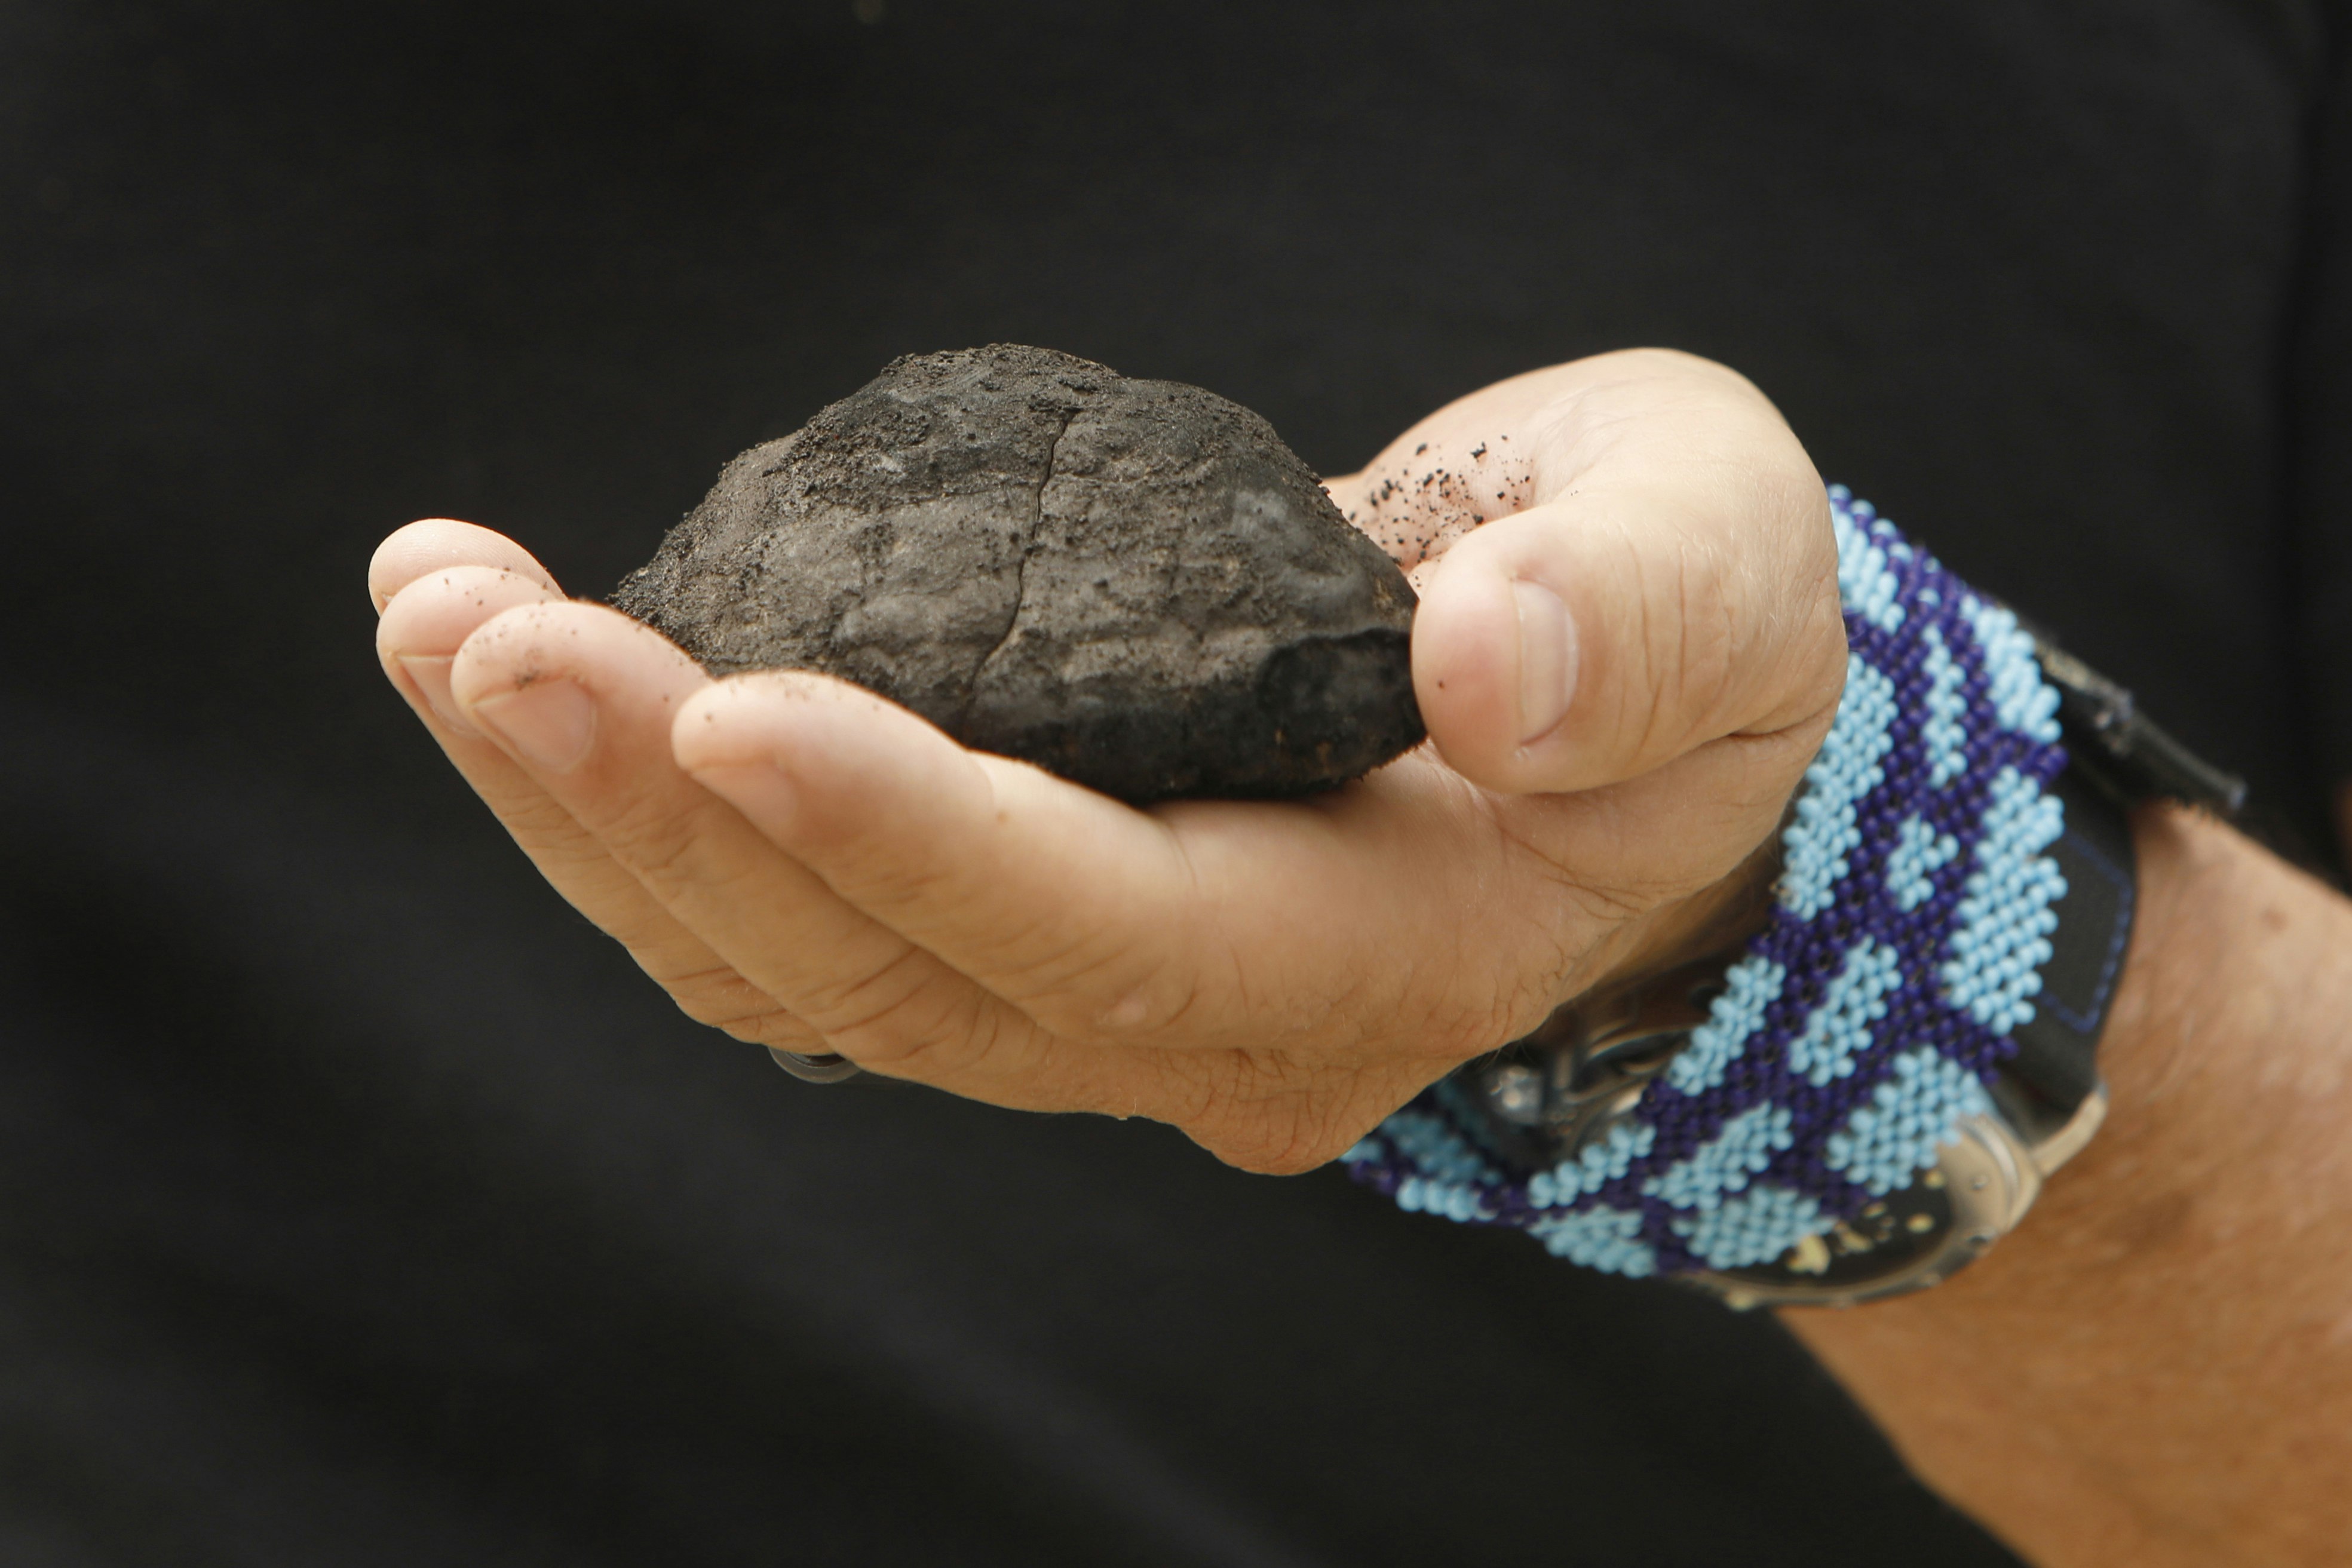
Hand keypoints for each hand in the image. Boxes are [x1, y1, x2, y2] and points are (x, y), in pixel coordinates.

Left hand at [369, 348, 1845, 1172]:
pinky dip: (644, 802)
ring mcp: (1094, 990)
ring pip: (800, 967)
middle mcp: (1208, 1021)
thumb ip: (1631, 626)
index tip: (721, 698)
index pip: (1116, 930)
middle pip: (895, 977)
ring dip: (600, 808)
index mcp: (1381, 949)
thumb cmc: (1684, 619)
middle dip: (669, 809)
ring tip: (443, 618)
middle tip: (479, 626)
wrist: (1625, 688)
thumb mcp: (1722, 578)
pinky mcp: (1018, 916)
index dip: (916, 833)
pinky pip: (794, 911)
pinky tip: (526, 671)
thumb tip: (1486, 659)